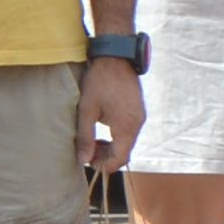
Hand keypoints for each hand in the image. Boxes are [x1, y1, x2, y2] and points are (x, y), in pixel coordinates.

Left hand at [80, 53, 147, 178]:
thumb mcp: (87, 110)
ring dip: (111, 147)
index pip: (119, 159)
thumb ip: (85, 137)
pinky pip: (130, 131)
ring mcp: (140, 116)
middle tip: (87, 153)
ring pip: (127, 142)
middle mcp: (138, 124)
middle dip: (106, 157)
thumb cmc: (99, 81)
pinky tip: (103, 129)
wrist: (116, 56)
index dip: (104, 166)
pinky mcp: (138, 110)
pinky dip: (117, 136)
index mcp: (126, 127)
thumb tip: (83, 160)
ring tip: (93, 142)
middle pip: (125, 153)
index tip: (87, 163)